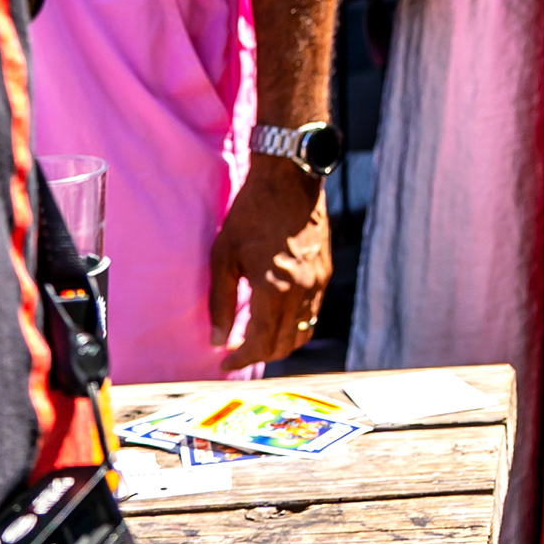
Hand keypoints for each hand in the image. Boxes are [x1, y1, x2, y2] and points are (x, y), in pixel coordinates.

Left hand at [208, 158, 327, 365]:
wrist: (290, 180)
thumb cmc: (250, 214)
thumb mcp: (223, 256)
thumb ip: (220, 303)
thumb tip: (217, 340)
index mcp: (274, 288)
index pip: (260, 342)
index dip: (241, 359)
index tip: (224, 363)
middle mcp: (301, 291)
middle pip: (284, 344)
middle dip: (259, 356)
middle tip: (236, 353)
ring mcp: (318, 283)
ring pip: (302, 333)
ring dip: (279, 344)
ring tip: (256, 340)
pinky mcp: (325, 273)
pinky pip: (312, 313)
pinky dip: (294, 325)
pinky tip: (275, 317)